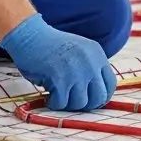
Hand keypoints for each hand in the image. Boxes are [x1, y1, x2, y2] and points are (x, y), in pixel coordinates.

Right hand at [0, 13, 116, 110]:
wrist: (30, 35)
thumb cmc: (52, 46)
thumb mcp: (80, 51)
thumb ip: (90, 68)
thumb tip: (97, 95)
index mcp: (97, 55)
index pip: (110, 84)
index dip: (101, 97)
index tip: (90, 101)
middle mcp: (90, 64)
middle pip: (98, 97)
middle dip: (85, 105)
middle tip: (72, 102)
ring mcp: (75, 72)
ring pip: (80, 103)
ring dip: (68, 104)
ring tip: (58, 96)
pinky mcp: (59, 80)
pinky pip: (61, 103)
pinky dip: (54, 103)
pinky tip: (48, 96)